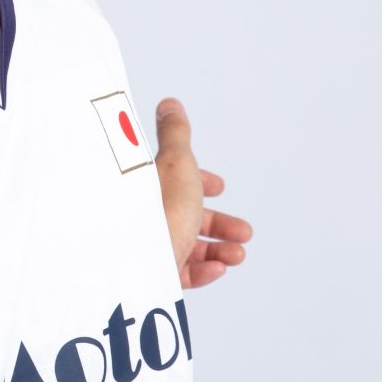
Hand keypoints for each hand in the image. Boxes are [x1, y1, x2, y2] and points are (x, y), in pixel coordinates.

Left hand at [153, 97, 252, 288]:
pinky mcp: (149, 277)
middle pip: (185, 218)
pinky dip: (202, 271)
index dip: (200, 182)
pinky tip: (217, 270)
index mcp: (147, 189)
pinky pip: (178, 274)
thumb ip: (177, 135)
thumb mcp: (176, 163)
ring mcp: (145, 248)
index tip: (220, 187)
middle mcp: (143, 218)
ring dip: (219, 250)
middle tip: (244, 232)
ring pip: (185, 247)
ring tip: (237, 254)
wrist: (138, 261)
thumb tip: (169, 104)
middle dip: (221, 224)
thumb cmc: (159, 211)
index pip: (173, 181)